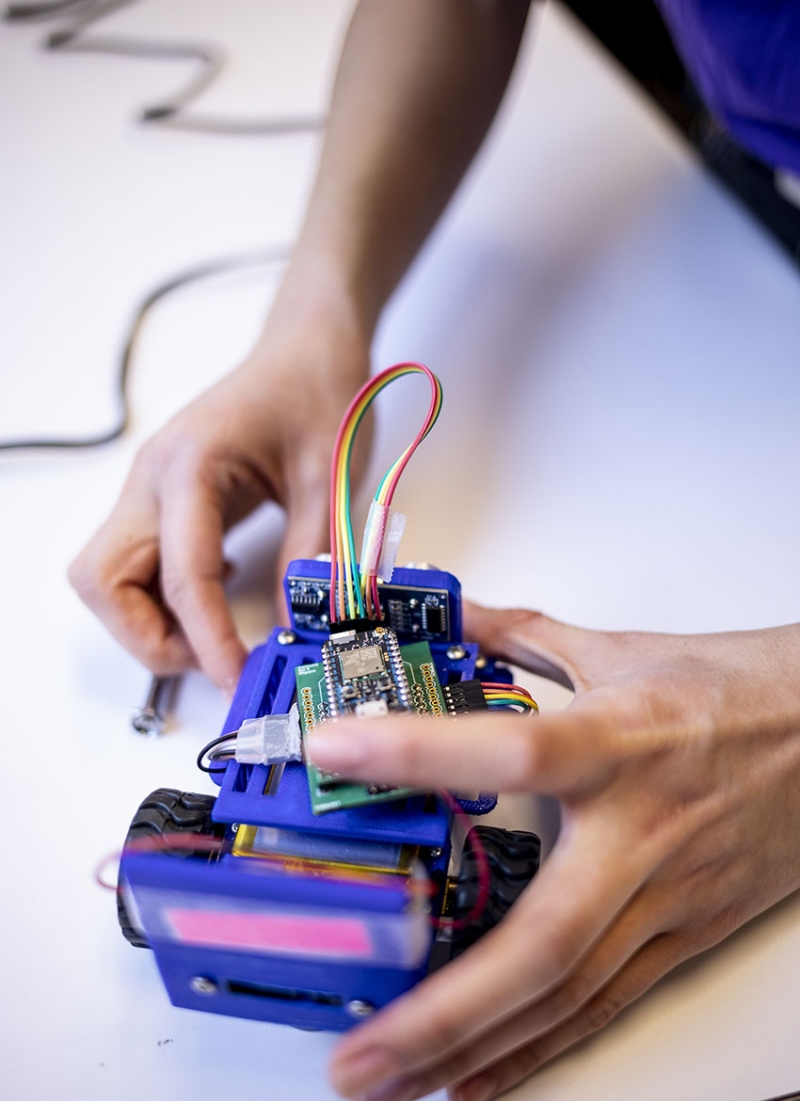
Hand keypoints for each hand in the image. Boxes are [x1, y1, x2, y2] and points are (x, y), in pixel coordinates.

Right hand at [69, 304, 369, 692]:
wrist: (308, 342)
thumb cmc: (319, 388)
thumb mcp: (330, 478)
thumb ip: (312, 556)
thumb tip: (296, 629)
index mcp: (192, 464)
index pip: (180, 573)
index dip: (205, 638)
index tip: (236, 676)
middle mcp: (153, 478)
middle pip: (102, 581)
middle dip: (147, 636)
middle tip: (212, 659)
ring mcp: (150, 490)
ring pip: (107, 580)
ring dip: (147, 622)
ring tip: (216, 636)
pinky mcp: (161, 501)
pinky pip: (135, 567)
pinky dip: (162, 600)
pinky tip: (217, 595)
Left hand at [308, 601, 799, 1100]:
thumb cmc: (741, 693)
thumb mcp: (624, 649)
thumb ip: (523, 634)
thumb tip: (451, 615)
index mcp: (619, 743)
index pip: (511, 749)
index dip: (419, 752)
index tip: (336, 749)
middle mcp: (639, 834)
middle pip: (539, 940)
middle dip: (440, 1011)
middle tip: (355, 1051)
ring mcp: (665, 897)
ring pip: (565, 994)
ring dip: (470, 1048)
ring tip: (388, 1084)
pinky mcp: (685, 934)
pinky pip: (603, 1005)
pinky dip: (534, 1049)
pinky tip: (475, 1077)